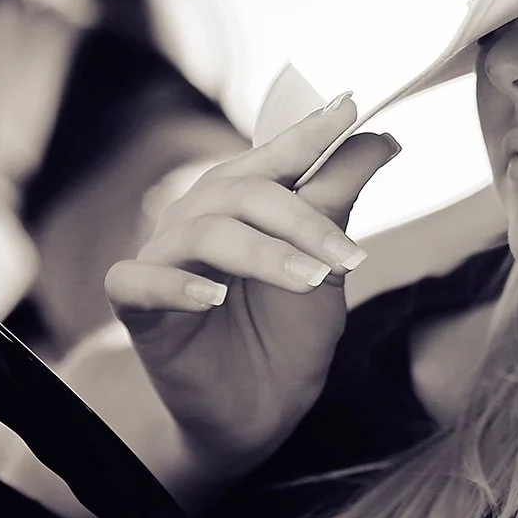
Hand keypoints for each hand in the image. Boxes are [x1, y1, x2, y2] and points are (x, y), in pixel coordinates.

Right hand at [104, 96, 398, 470]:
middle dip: (305, 221)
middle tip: (352, 258)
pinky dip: (177, 285)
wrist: (258, 410)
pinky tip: (214, 297)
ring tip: (309, 281)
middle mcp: (200, 213)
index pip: (277, 153)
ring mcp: (164, 255)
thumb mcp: (328, 265)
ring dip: (265, 254)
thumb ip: (340, 200)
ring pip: (207, 232)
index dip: (310, 130)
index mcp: (245, 197)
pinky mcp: (134, 303)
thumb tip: (383, 138)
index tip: (350, 107)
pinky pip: (140, 280)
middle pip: (246, 192)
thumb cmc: (289, 329)